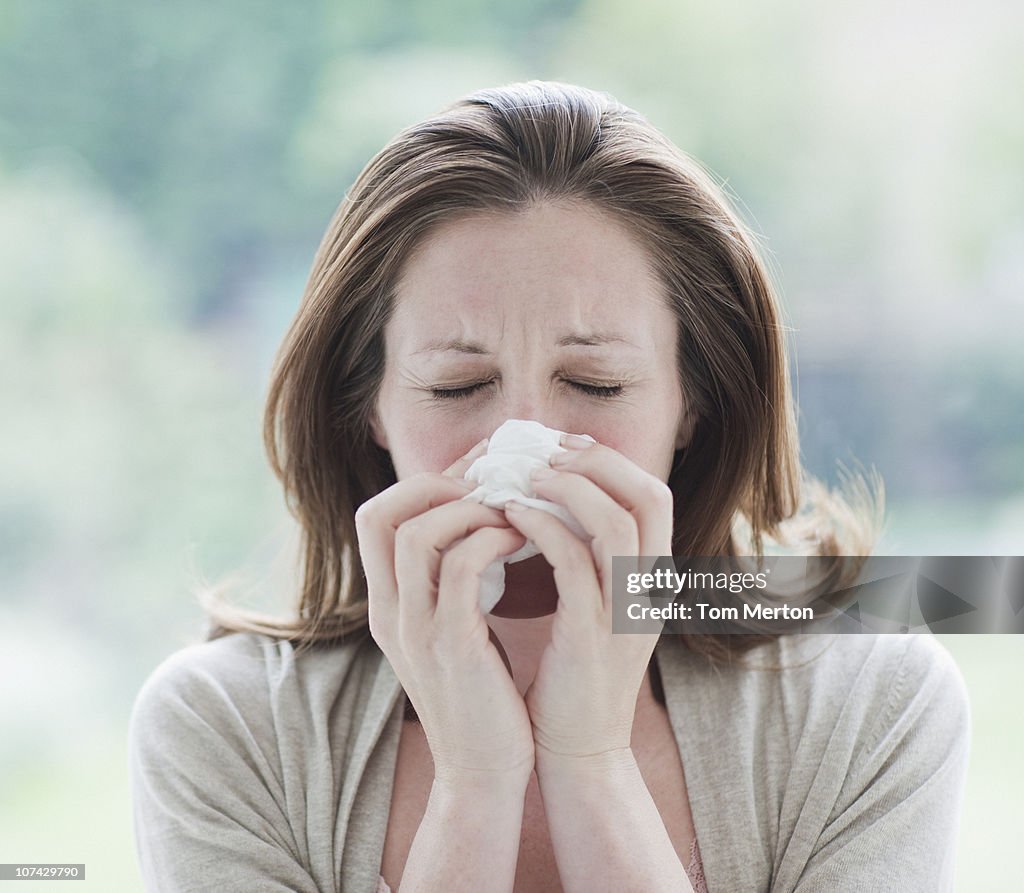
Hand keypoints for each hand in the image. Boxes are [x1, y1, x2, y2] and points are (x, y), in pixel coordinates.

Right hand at [354, 440, 535, 786]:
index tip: (474, 473)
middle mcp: (389, 611)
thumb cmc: (482, 693)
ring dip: (469, 509)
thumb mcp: (453, 629)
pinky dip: (493, 540)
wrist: (485, 770)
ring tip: (511, 509)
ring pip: (417, 535)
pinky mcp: (451, 646)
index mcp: (388, 603)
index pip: (374, 517)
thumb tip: (479, 521)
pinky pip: (462, 569)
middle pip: (379, 515)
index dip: (422, 483)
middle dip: (436, 483)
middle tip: (489, 482)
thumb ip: (450, 580)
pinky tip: (523, 538)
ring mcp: (415, 629)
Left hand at [502, 437, 673, 763]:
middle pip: (649, 497)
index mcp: (651, 580)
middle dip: (597, 462)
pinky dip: (542, 529)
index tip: (565, 447)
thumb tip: (559, 506)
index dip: (612, 462)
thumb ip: (591, 561)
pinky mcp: (591, 636)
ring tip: (526, 475)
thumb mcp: (597, 610)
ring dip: (569, 488)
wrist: (579, 750)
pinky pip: (572, 563)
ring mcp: (625, 613)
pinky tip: (511, 516)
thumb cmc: (575, 676)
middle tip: (546, 450)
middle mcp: (649, 590)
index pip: (654, 497)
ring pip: (616, 523)